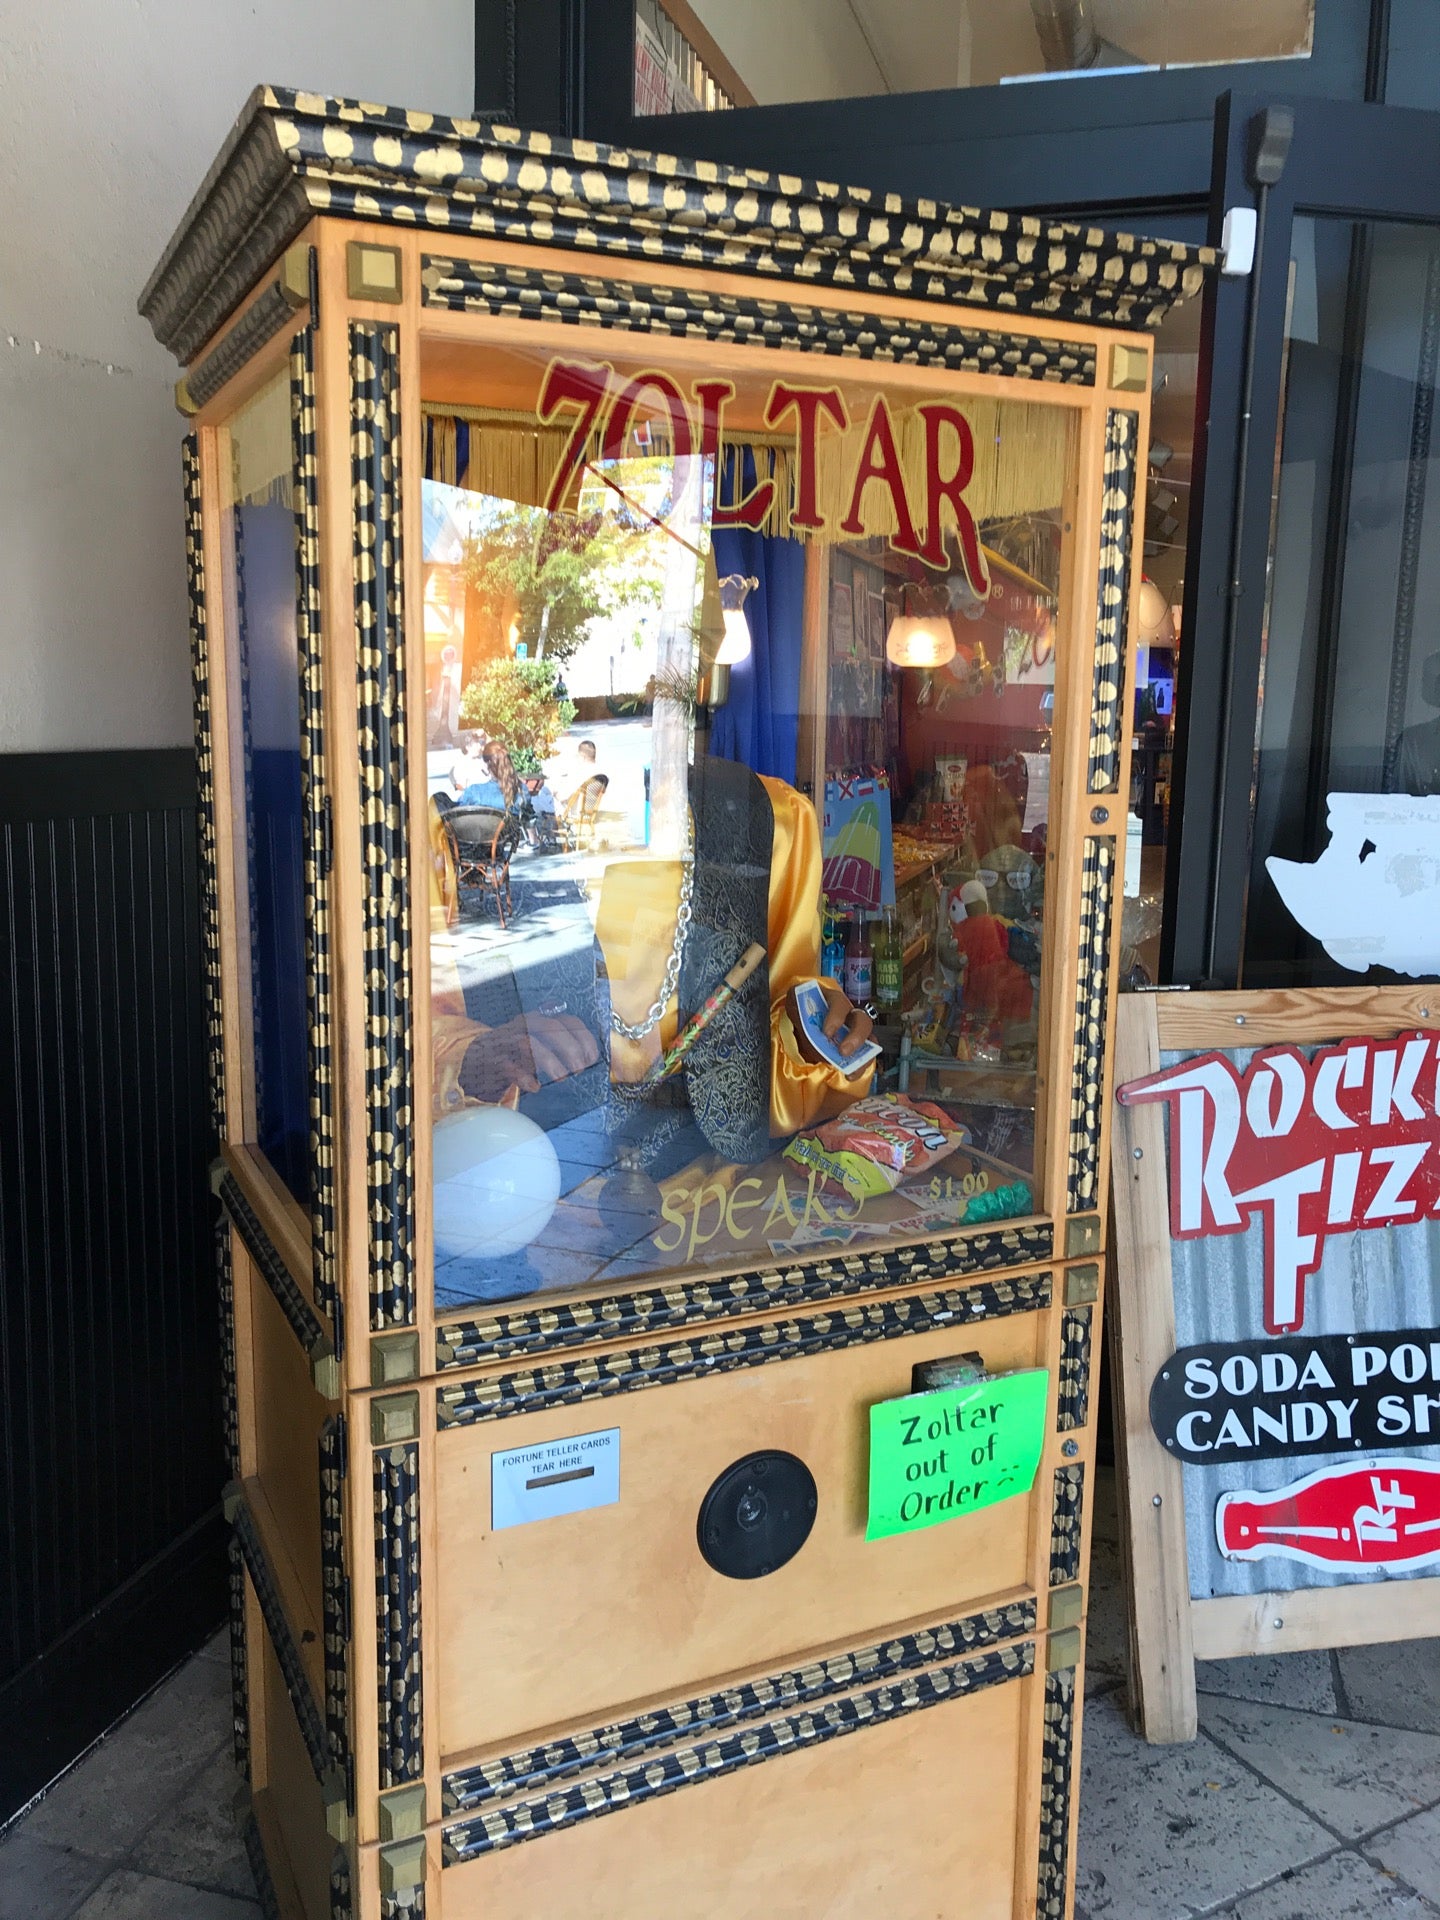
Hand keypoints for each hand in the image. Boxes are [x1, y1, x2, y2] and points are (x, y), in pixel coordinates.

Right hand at [463, 1013, 598, 1099]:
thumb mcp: (540, 1046)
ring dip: (548, 1059)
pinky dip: (522, 1076)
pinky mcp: (493, 1059)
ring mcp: (507, 1041)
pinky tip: (534, 1087)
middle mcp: (525, 1025)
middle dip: (569, 1048)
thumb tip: (591, 1064)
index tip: (591, 1059)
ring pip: (528, 1042)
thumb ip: (562, 1050)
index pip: (568, 1021)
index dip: (583, 1038)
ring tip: (561, 1077)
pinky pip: (508, 1065)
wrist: (477, 1061)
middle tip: (579, 1069)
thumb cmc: (517, 1055)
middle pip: (551, 1028)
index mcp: (541, 1020)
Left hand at [789, 983, 873, 1062]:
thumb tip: (799, 1013)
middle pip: (863, 1022)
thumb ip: (797, 1007)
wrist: (805, 1019)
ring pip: (870, 1040)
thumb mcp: (796, 1003)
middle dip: (855, 1038)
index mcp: (835, 1000)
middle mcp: (850, 1013)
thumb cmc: (804, 1008)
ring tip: (851, 1070)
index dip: (836, 1018)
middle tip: (843, 1052)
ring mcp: (855, 1030)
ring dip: (863, 1056)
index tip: (826, 1033)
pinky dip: (860, 1066)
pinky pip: (865, 1055)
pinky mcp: (855, 1046)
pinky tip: (850, 1075)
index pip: (840, 1004)